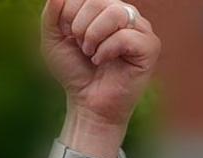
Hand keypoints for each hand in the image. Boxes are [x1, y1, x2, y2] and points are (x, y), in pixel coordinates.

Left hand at [42, 0, 159, 137]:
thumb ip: (51, 16)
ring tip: (92, 54)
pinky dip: (106, 51)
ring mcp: (140, 28)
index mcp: (104, 8)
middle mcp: (125, 13)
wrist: (86, 103)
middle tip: (82, 48)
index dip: (69, 16)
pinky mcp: (150, 46)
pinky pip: (126, 36)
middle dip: (80, 27)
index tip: (70, 37)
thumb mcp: (52, 42)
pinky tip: (103, 61)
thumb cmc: (73, 71)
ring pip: (115, 13)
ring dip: (93, 37)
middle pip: (99, 0)